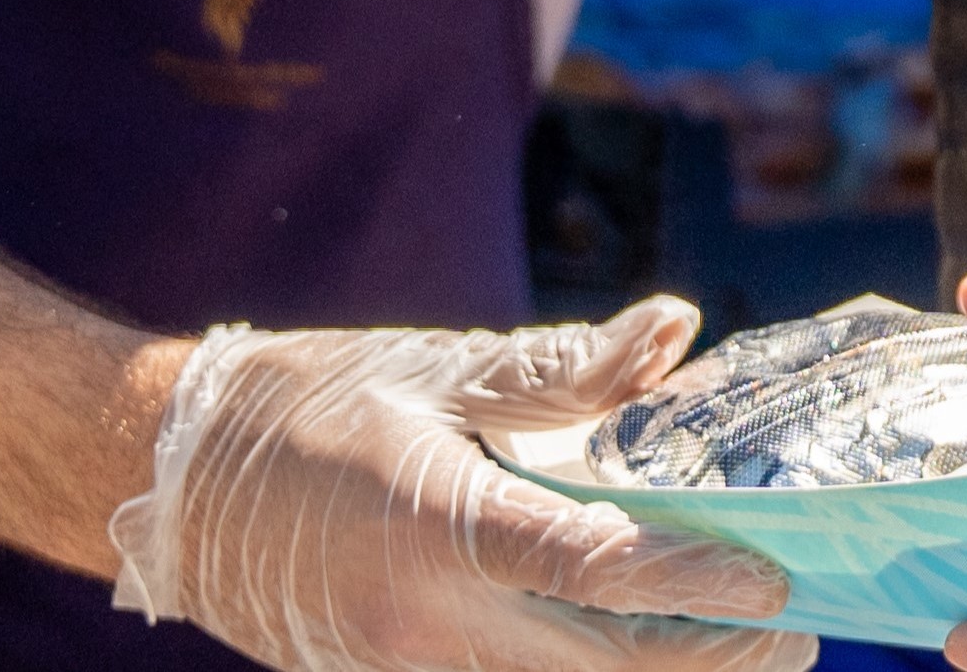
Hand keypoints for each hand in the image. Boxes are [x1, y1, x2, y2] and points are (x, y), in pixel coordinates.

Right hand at [111, 297, 816, 671]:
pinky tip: (626, 652)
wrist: (173, 482)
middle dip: (709, 662)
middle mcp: (426, 624)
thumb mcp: (437, 370)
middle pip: (601, 668)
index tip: (778, 581)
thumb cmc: (311, 403)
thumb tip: (675, 328)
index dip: (699, 584)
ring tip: (731, 649)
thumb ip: (562, 369)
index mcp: (440, 528)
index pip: (599, 571)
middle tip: (793, 635)